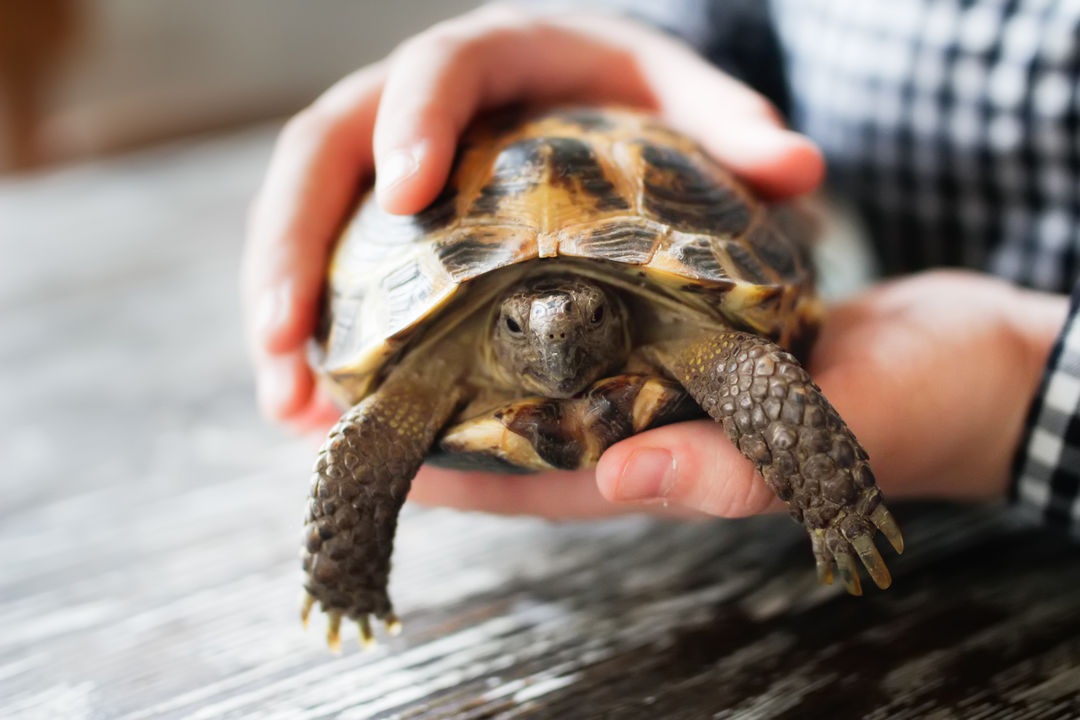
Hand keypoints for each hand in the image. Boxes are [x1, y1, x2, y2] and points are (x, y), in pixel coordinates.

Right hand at [241, 3, 823, 431]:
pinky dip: (313, 336)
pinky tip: (315, 408)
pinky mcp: (376, 222)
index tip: (405, 193)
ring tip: (288, 405)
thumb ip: (734, 129)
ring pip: (301, 220)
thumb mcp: (687, 102)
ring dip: (279, 310)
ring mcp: (384, 163)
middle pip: (323, 149)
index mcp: (496, 55)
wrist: (600, 109)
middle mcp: (418, 103)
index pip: (439, 67)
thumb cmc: (639, 105)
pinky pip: (322, 269)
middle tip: (286, 337)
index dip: (411, 120)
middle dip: (290, 241)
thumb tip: (798, 169)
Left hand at [408, 271, 1067, 518]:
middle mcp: (655, 419)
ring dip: (494, 334)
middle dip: (446, 395)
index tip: (366, 440)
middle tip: (367, 359)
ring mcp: (674, 372)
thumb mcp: (835, 441)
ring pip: (561, 360)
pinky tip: (524, 250)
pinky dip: (566, 287)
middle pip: (527, 417)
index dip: (448, 467)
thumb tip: (621, 470)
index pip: (532, 477)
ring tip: (422, 293)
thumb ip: (734, 465)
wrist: (972, 356)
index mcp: (668, 462)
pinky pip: (613, 306)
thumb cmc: (917, 410)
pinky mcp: (700, 324)